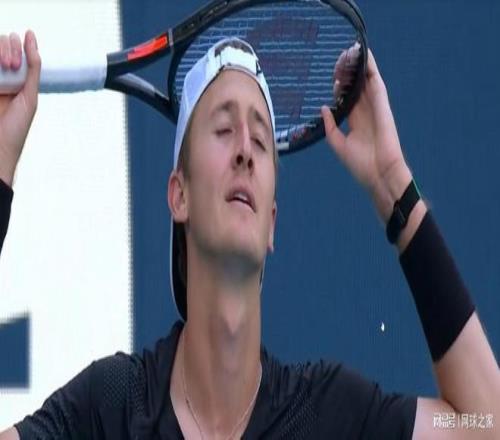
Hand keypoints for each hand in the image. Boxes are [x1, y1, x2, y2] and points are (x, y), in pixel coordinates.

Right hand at [0, 31, 40, 186]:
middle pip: (1, 42)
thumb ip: (33, 68)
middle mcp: (0, 74)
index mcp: (15, 77)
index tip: (17, 63)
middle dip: (7, 47)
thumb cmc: (16, 127)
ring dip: (0, 50)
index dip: (16, 47)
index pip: (13, 46)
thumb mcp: (29, 95)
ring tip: (5, 66)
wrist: (0, 148)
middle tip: (11, 65)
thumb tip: (31, 37)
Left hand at [321, 48, 411, 221]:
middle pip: (356, 85)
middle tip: (340, 57)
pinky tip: (365, 54)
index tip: (333, 76)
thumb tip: (324, 108)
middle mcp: (366, 111)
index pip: (347, 97)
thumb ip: (330, 126)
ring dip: (359, 65)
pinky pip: (376, 82)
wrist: (379, 174)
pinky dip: (371, 68)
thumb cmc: (361, 165)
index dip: (340, 85)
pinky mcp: (382, 105)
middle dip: (349, 71)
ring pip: (366, 80)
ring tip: (351, 50)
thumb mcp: (339, 144)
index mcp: (356, 121)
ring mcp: (375, 107)